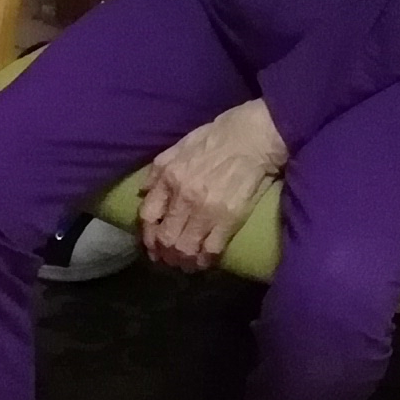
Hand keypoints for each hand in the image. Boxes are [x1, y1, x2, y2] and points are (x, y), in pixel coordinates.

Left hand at [140, 100, 286, 270]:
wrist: (255, 136)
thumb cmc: (219, 136)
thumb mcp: (180, 145)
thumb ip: (159, 169)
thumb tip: (144, 192)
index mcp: (170, 177)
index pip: (148, 216)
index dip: (147, 234)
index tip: (151, 242)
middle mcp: (184, 197)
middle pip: (165, 238)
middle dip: (163, 253)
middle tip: (167, 259)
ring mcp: (207, 211)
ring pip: (185, 248)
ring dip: (182, 260)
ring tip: (184, 263)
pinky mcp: (230, 219)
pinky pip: (211, 249)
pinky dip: (205, 260)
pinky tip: (204, 261)